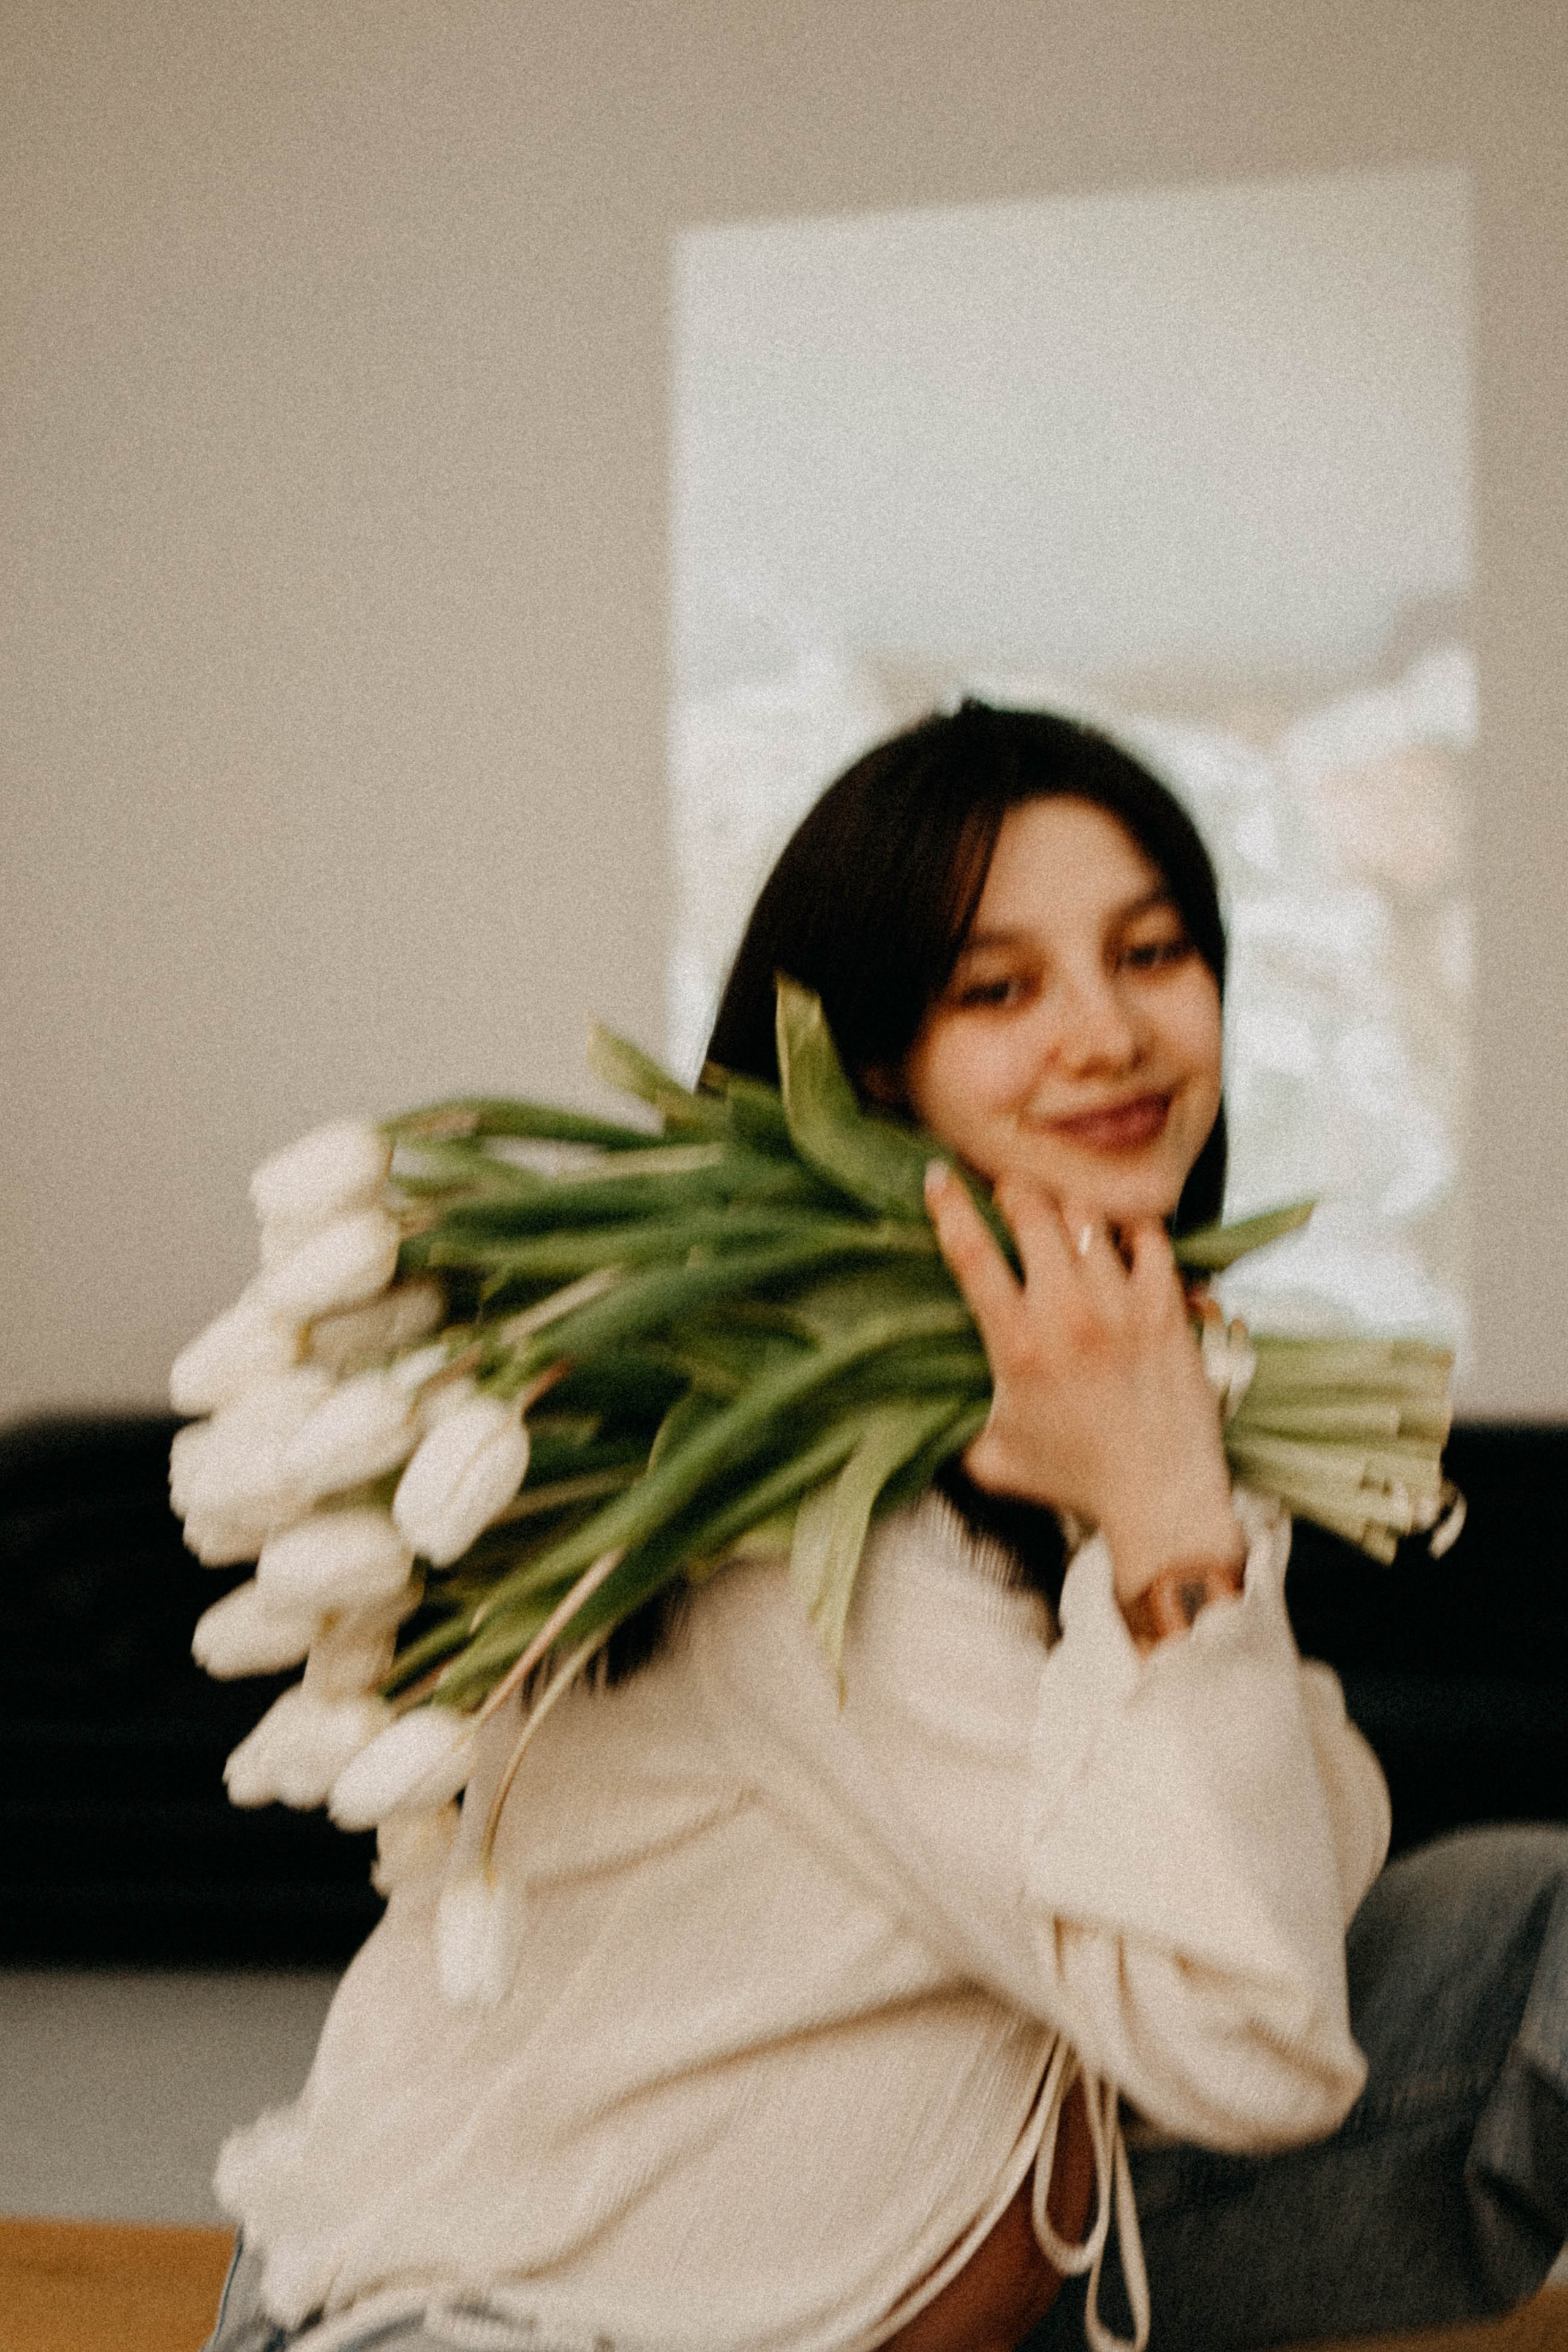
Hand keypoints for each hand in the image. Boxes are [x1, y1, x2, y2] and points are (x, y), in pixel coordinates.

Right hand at [924, 1164, 1243, 1604]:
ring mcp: (1123, 1308)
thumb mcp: (993, 1459)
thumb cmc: (1074, 1481)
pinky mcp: (1168, 1310)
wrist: (1159, 1498)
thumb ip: (955, 1425)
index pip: (971, 1255)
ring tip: (1063, 1214)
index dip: (950, 1207)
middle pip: (1032, 1214)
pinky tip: (1121, 1238)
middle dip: (1013, 1191)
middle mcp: (1068, 1317)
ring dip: (1069, 1208)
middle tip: (1009, 1192)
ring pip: (1088, 1217)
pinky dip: (1132, 1229)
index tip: (938, 1176)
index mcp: (1017, 1346)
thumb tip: (921, 1403)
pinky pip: (1150, 1238)